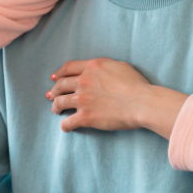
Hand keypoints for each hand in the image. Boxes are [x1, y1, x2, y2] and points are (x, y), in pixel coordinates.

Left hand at [47, 59, 187, 138]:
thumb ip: (104, 66)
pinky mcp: (85, 116)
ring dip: (55, 106)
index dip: (58, 73)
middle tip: (51, 95)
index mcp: (91, 67)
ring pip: (60, 102)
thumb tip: (98, 70)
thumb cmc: (136, 85)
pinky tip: (65, 126)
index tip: (54, 78)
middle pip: (60, 84)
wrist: (142, 103)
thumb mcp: (120, 66)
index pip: (67, 68)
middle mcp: (83, 81)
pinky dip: (64, 125)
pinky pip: (68, 122)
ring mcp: (82, 99)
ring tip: (55, 110)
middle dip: (54, 90)